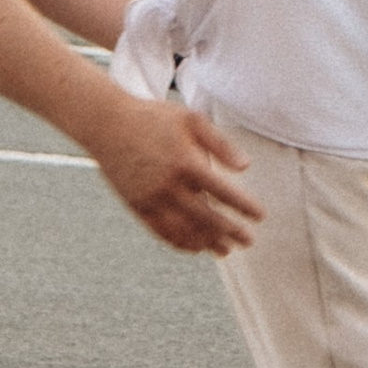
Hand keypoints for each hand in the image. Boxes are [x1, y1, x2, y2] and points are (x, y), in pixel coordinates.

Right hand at [84, 92, 260, 256]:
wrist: (107, 124)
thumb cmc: (153, 118)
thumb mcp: (191, 120)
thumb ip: (220, 144)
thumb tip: (246, 167)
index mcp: (186, 162)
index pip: (223, 192)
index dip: (244, 206)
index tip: (260, 216)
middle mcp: (169, 185)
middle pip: (207, 217)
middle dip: (230, 232)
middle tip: (248, 241)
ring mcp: (151, 198)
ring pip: (185, 230)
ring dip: (207, 243)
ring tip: (225, 250)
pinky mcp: (137, 206)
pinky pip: (161, 232)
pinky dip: (180, 243)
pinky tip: (195, 248)